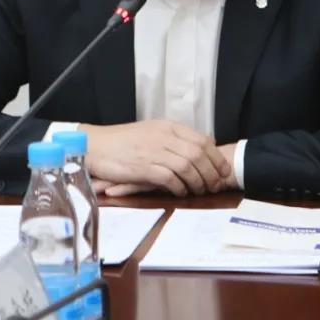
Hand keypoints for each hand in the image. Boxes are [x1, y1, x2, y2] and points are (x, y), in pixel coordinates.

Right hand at [79, 120, 230, 196]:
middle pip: (199, 154)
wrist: (95, 145)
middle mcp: (164, 136)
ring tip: (200, 191)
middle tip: (215, 186)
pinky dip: (180, 188)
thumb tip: (198, 149)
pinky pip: (170, 179)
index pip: (202, 140)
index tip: (223, 171)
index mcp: (168, 127)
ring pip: (188, 167)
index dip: (217, 157)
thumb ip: (173, 138)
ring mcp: (154, 151)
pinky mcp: (144, 167)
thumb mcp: (152, 132)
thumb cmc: (123, 141)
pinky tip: (181, 192)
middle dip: (212, 173)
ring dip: (198, 182)